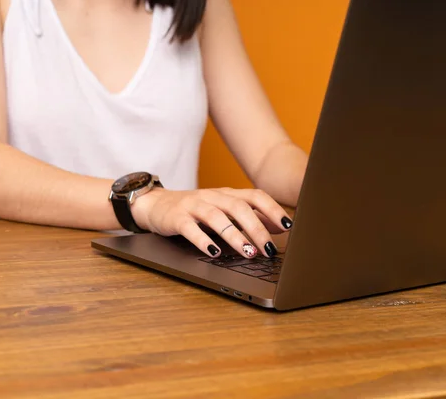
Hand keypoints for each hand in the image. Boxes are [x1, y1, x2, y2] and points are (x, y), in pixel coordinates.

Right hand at [131, 188, 292, 258]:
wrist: (156, 204)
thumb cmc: (195, 210)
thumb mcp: (223, 210)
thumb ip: (250, 217)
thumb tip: (280, 227)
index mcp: (227, 194)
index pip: (255, 196)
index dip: (273, 209)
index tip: (288, 226)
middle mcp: (213, 196)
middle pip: (239, 208)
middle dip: (257, 228)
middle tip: (268, 249)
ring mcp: (194, 206)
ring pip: (217, 218)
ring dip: (235, 236)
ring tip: (248, 252)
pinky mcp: (177, 218)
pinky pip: (191, 228)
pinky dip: (203, 241)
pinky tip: (214, 252)